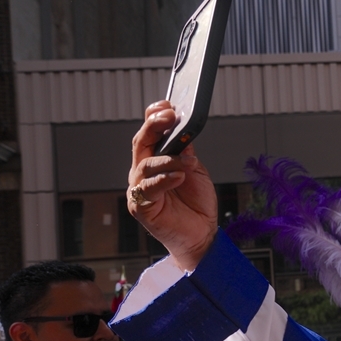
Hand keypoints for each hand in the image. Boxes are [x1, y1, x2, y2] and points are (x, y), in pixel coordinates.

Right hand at [129, 101, 218, 270]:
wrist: (201, 235)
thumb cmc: (197, 204)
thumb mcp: (196, 171)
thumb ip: (187, 152)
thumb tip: (183, 131)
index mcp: (155, 160)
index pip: (149, 133)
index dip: (154, 117)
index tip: (168, 105)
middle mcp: (143, 172)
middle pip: (141, 143)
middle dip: (154, 126)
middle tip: (171, 117)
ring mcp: (140, 189)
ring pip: (145, 165)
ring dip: (168, 159)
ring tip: (187, 163)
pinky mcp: (142, 207)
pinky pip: (149, 189)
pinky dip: (164, 180)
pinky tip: (178, 176)